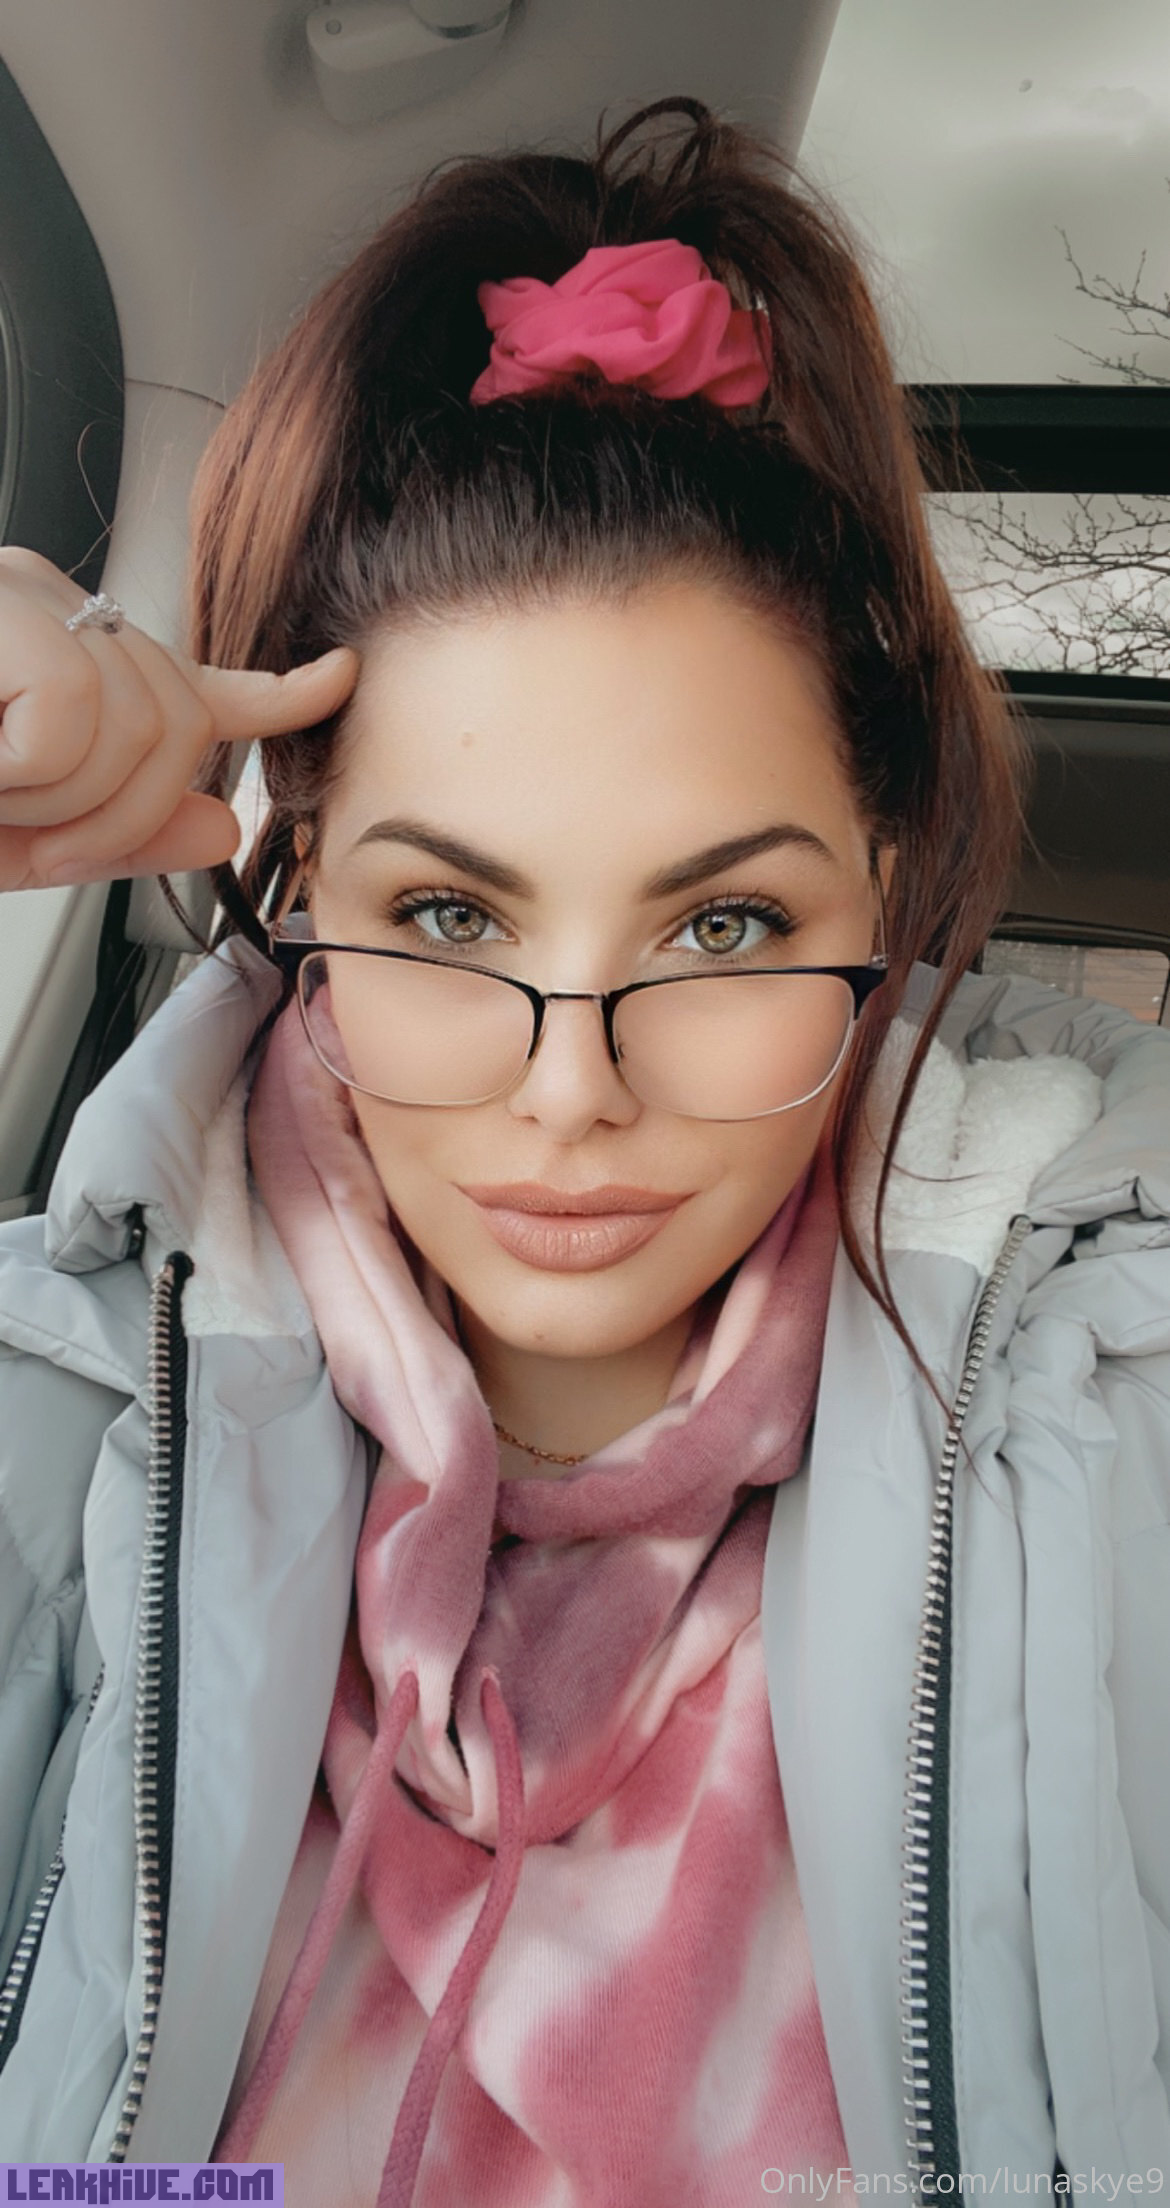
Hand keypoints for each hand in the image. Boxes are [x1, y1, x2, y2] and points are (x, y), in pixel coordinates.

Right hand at [0, 549, 358, 889]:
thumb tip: (224, 829)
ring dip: (63, 805)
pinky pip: (74, 709)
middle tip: (36, 837)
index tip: (342, 677)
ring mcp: (26, 598)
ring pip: (141, 724)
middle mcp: (50, 609)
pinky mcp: (0, 606)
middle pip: (184, 720)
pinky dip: (28, 773)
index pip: (196, 680)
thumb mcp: (24, 837)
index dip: (281, 693)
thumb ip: (121, 838)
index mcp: (63, 656)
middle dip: (121, 815)